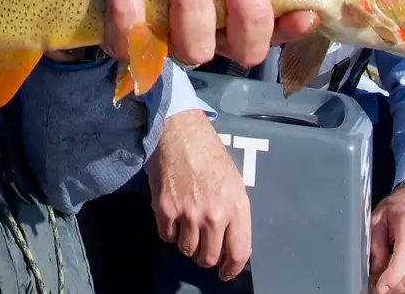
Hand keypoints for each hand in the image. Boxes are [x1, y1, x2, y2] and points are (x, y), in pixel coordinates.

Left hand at [100, 0, 319, 67]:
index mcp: (236, 7)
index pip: (277, 29)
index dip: (292, 28)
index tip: (303, 10)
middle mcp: (211, 33)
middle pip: (245, 48)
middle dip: (246, 13)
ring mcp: (169, 43)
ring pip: (193, 50)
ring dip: (190, 9)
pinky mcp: (125, 44)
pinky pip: (129, 44)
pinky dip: (127, 12)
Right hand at [147, 110, 250, 280]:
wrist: (180, 132)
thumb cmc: (210, 154)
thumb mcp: (234, 183)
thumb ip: (234, 214)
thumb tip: (228, 244)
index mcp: (237, 206)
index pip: (239, 253)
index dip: (231, 269)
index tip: (225, 272)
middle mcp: (214, 214)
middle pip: (209, 257)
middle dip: (206, 257)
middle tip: (203, 248)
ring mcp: (189, 213)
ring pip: (187, 249)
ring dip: (187, 242)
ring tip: (187, 225)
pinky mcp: (165, 209)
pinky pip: (167, 237)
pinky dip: (169, 231)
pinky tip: (173, 216)